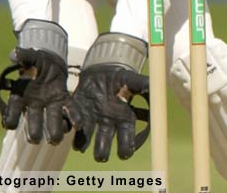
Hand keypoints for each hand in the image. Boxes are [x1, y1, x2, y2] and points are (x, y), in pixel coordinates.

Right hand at [0, 19, 70, 144]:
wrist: (50, 60)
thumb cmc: (36, 60)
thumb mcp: (30, 56)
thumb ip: (23, 56)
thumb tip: (14, 54)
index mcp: (20, 94)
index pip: (12, 109)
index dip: (10, 117)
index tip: (9, 124)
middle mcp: (33, 103)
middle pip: (32, 120)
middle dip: (33, 130)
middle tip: (35, 140)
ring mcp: (49, 103)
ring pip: (50, 120)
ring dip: (53, 130)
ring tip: (56, 140)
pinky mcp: (63, 99)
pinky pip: (69, 109)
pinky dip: (74, 117)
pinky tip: (78, 125)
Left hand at [68, 33, 148, 160]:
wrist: (101, 69)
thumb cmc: (120, 77)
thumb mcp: (133, 80)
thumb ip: (144, 86)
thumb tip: (156, 92)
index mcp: (124, 118)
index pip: (128, 139)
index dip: (127, 146)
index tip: (125, 152)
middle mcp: (108, 123)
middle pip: (105, 144)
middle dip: (102, 151)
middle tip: (101, 156)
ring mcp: (92, 120)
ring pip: (87, 139)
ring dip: (84, 144)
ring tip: (81, 147)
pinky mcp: (78, 115)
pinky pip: (72, 126)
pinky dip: (70, 129)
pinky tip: (73, 128)